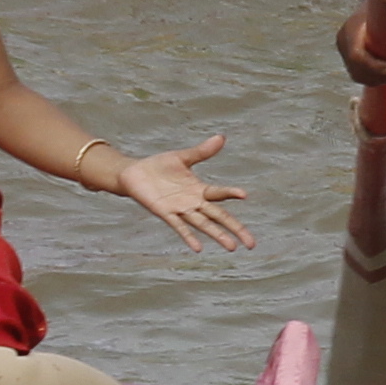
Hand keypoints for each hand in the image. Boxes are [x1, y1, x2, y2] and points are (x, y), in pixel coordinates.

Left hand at [118, 135, 254, 252]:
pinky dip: (189, 236)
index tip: (245, 195)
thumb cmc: (159, 166)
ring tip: (232, 247)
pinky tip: (198, 248)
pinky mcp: (164, 213)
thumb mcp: (182, 157)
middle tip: (251, 243)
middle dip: (235, 229)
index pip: (219, 193)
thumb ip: (202, 151)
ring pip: (203, 224)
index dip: (230, 193)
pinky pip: (179, 226)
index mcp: (198, 189)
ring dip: (217, 235)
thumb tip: (221, 137)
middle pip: (218, 216)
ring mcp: (179, 209)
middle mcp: (192, 202)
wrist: (134, 174)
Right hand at [335, 1, 385, 85]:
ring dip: (381, 78)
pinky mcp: (348, 58)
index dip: (378, 67)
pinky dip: (376, 78)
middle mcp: (344, 40)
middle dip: (383, 75)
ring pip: (359, 75)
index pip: (357, 56)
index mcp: (352, 28)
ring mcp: (344, 51)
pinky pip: (359, 75)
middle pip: (358, 70)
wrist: (379, 9)